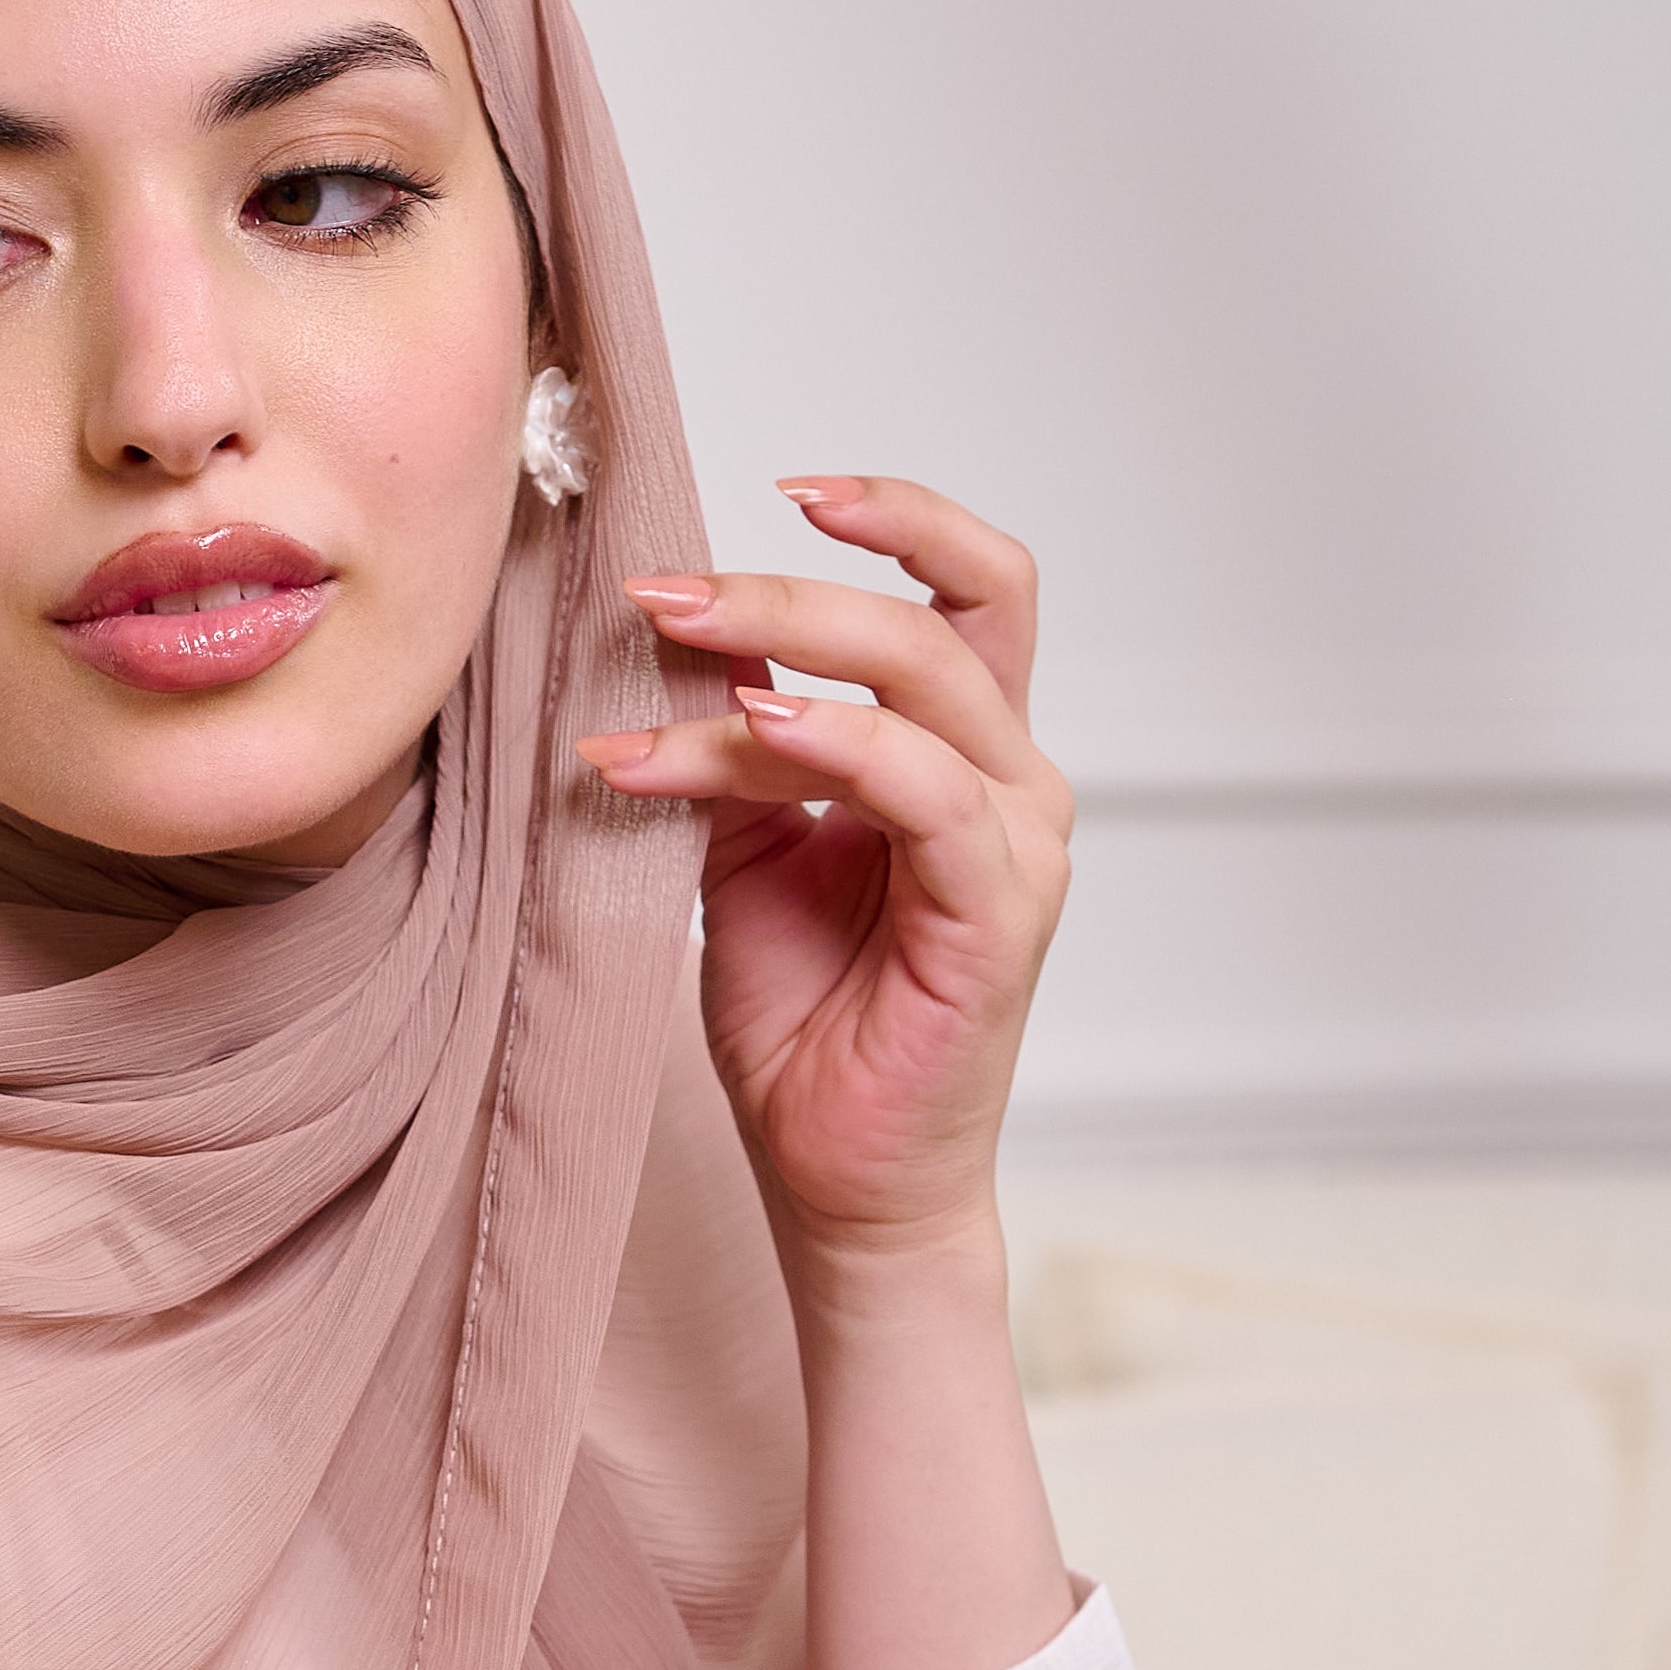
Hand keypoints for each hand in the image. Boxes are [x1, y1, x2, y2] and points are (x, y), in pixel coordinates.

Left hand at [574, 475, 1072, 1266]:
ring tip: (655, 668)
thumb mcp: (746, 858)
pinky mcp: (998, 909)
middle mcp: (1010, 783)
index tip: (777, 490)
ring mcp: (1015, 842)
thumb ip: (738, 756)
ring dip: (775, 656)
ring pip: (920, 685)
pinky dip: (831, 745)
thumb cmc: (803, 1028)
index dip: (892, 521)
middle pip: (932, 618)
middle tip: (657, 592)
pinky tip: (751, 731)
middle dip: (784, 588)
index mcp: (964, 757)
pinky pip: (920, 789)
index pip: (965, 592)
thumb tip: (682, 649)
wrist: (835, 1180)